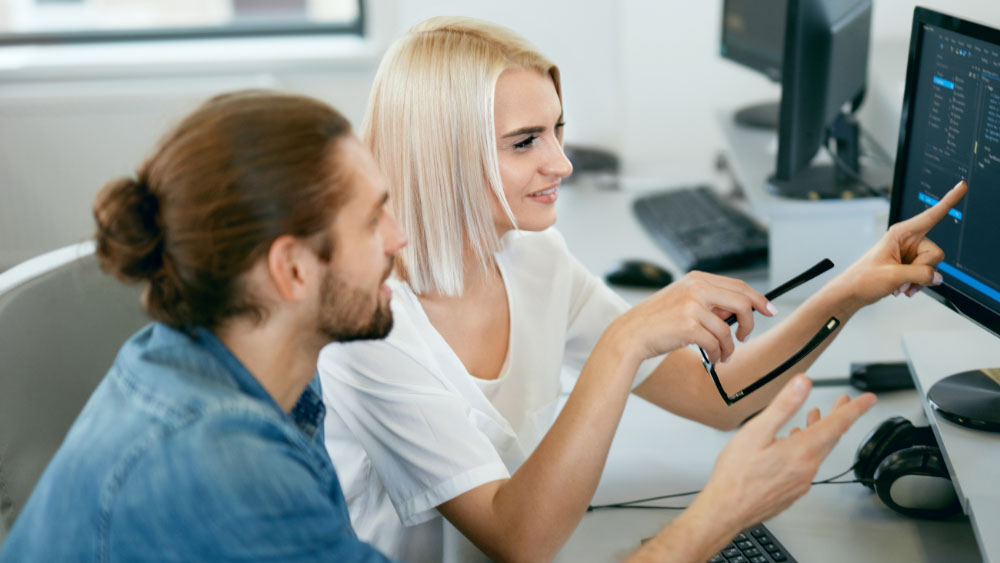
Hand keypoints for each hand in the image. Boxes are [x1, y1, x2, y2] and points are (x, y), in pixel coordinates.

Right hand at [612, 271, 775, 364]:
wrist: (631, 334)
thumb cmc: (657, 321)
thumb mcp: (683, 300)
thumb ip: (709, 302)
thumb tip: (737, 312)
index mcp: (697, 279)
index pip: (739, 286)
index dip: (759, 299)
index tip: (769, 309)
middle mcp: (696, 288)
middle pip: (742, 303)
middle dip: (750, 323)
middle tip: (745, 336)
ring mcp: (692, 306)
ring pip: (728, 330)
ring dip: (729, 347)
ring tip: (723, 355)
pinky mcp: (688, 326)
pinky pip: (716, 343)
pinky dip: (718, 354)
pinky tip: (713, 357)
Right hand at [692, 375, 875, 532]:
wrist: (726, 510)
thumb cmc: (736, 475)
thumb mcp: (756, 432)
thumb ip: (783, 406)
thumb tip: (802, 384)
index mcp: (803, 451)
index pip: (838, 424)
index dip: (854, 409)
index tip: (867, 399)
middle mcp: (808, 468)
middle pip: (832, 437)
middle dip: (840, 417)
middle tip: (845, 402)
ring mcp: (801, 481)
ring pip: (819, 451)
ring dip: (821, 432)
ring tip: (816, 418)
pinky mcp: (792, 490)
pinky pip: (808, 465)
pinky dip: (808, 448)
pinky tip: (794, 445)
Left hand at [838, 180, 966, 306]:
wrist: (852, 293)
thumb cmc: (863, 279)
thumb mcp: (892, 276)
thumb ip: (920, 274)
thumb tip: (938, 276)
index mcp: (901, 233)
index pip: (931, 215)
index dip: (949, 200)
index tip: (962, 185)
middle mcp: (908, 240)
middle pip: (935, 254)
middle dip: (923, 271)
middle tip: (903, 279)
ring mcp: (910, 253)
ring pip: (932, 267)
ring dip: (918, 280)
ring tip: (899, 285)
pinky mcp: (910, 265)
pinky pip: (927, 275)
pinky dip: (917, 284)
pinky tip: (902, 288)